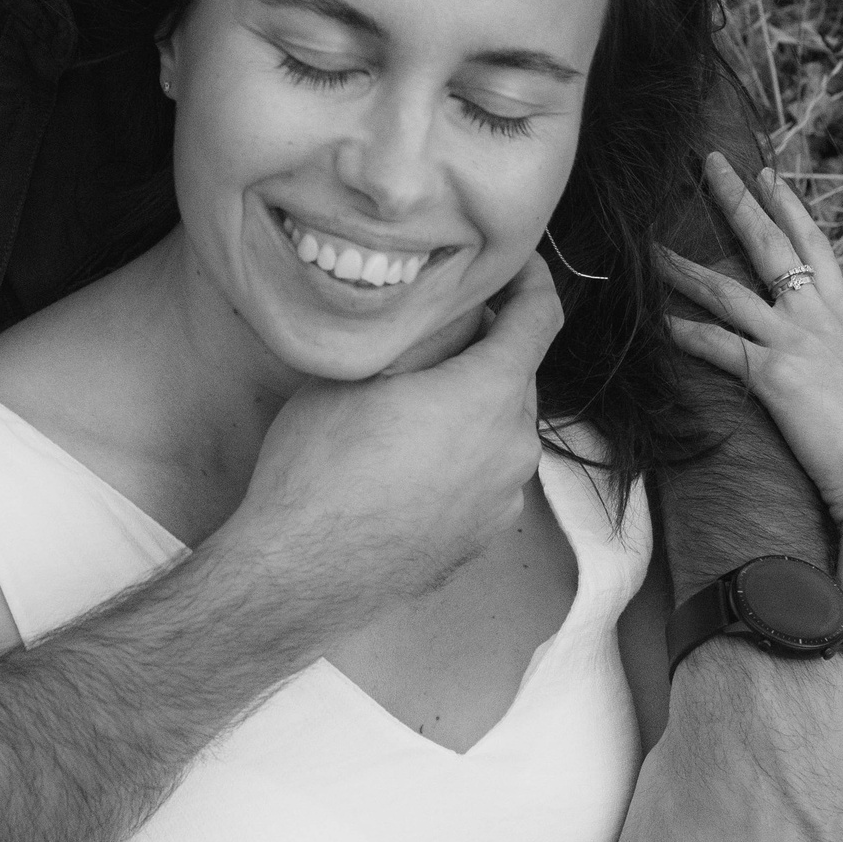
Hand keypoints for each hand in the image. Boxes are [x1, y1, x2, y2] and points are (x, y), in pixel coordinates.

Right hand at [227, 255, 563, 638]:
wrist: (303, 573)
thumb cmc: (318, 469)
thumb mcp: (361, 373)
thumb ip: (425, 334)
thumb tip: (460, 310)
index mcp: (490, 395)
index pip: (539, 318)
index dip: (531, 281)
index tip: (514, 267)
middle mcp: (514, 448)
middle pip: (519, 373)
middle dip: (488, 346)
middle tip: (435, 334)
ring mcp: (504, 498)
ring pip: (503, 426)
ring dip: (474, 404)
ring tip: (416, 402)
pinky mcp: (485, 534)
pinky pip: (488, 473)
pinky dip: (466, 453)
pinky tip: (412, 458)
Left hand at [662, 155, 842, 542]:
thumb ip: (839, 374)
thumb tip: (825, 379)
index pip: (815, 249)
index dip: (790, 209)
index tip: (770, 175)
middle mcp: (821, 321)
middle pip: (771, 245)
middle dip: (739, 200)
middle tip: (710, 164)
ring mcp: (797, 343)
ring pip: (729, 290)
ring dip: (685, 267)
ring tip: (651, 246)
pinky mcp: (775, 376)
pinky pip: (717, 345)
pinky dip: (684, 332)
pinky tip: (657, 323)